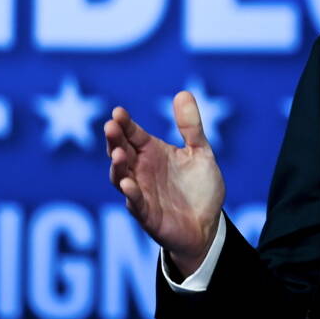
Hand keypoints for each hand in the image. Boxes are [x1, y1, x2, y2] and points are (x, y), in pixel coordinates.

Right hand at [105, 94, 225, 277]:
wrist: (208, 225)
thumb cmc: (200, 188)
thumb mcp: (200, 153)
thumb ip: (192, 126)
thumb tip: (183, 92)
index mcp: (152, 152)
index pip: (133, 134)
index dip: (125, 123)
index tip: (118, 112)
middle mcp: (141, 170)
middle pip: (121, 151)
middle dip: (114, 140)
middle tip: (111, 126)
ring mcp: (141, 192)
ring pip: (121, 177)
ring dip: (117, 165)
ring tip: (118, 153)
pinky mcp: (147, 214)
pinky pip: (135, 203)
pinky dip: (131, 194)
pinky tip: (128, 184)